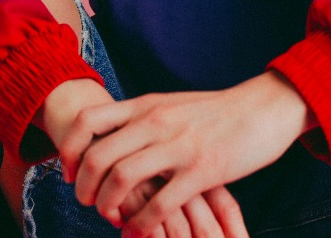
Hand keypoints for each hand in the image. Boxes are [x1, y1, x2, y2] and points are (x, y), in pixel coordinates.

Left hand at [53, 72, 311, 235]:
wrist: (262, 108)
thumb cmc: (215, 112)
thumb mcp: (170, 105)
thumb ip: (141, 120)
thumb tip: (109, 141)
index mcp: (145, 106)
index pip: (87, 121)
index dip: (68, 150)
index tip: (70, 173)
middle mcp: (155, 123)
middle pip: (96, 157)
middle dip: (83, 188)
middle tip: (88, 202)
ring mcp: (177, 147)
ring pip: (120, 180)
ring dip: (108, 207)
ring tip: (112, 218)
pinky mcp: (201, 171)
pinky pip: (158, 205)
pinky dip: (141, 225)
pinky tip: (139, 231)